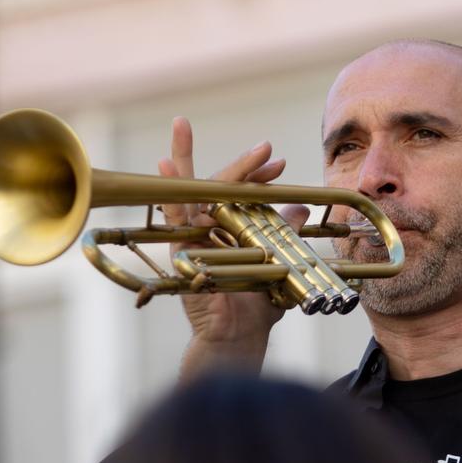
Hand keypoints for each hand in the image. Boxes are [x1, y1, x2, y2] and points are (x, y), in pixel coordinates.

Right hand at [158, 117, 309, 361]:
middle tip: (265, 147)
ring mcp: (192, 235)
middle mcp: (209, 228)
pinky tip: (162, 162)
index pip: (242, 192)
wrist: (241, 336)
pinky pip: (173, 215)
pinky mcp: (180, 248)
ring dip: (186, 157)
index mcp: (232, 228)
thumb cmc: (257, 305)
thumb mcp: (280, 261)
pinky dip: (169, 190)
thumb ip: (287, 233)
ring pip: (189, 190)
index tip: (280, 163)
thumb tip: (299, 206)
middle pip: (218, 185)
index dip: (259, 176)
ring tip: (182, 126)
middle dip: (241, 164)